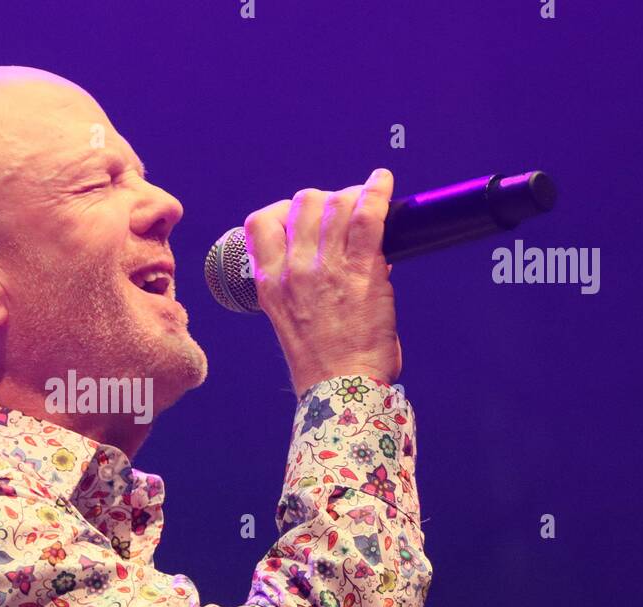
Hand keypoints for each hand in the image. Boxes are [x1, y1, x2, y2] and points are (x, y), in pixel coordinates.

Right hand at [243, 168, 401, 392]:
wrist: (340, 388)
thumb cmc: (321, 362)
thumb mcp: (289, 320)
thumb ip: (300, 285)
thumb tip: (334, 255)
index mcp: (269, 283)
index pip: (259, 223)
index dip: (282, 210)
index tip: (301, 217)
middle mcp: (293, 270)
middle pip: (302, 204)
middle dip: (324, 201)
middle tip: (342, 214)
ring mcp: (327, 267)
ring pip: (335, 203)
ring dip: (352, 197)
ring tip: (366, 204)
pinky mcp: (362, 270)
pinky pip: (368, 215)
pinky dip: (377, 191)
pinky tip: (383, 182)